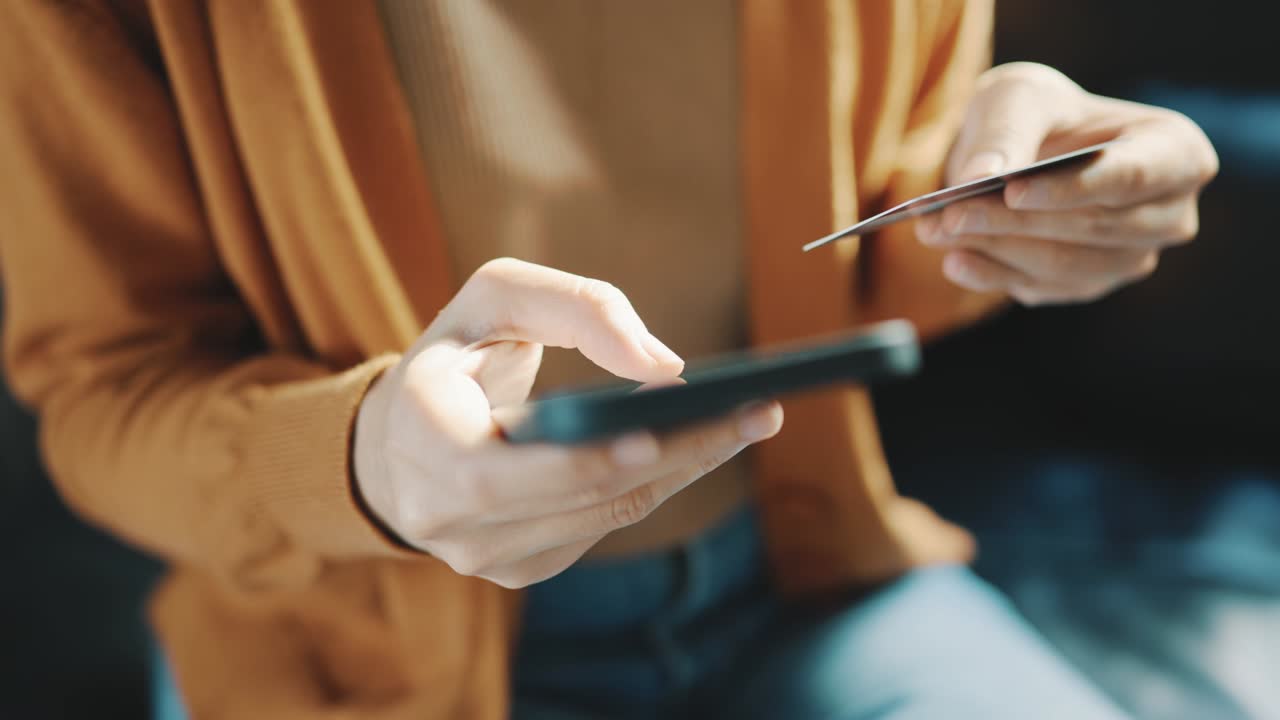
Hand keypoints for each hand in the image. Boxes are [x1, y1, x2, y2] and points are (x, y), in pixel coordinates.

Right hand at [352, 258, 782, 587]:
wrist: (401, 440)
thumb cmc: (457, 354)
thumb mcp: (495, 297)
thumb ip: (576, 308)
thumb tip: (664, 367)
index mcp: (417, 439)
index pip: (503, 469)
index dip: (583, 458)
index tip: (659, 429)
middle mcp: (440, 513)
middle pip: (579, 495)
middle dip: (674, 454)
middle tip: (756, 414)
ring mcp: (479, 553)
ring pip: (603, 516)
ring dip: (681, 469)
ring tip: (747, 423)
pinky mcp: (518, 568)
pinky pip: (602, 527)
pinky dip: (654, 484)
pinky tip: (697, 448)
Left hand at [917, 62, 1218, 304]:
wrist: (1018, 150)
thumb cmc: (1035, 112)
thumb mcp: (1016, 99)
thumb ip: (1005, 132)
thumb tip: (981, 176)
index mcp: (1176, 152)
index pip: (1131, 177)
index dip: (1072, 189)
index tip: (1012, 190)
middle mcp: (1168, 213)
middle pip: (1094, 228)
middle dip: (1018, 222)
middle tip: (951, 215)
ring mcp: (1131, 257)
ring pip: (1066, 265)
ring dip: (998, 251)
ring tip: (938, 233)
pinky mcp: (1087, 286)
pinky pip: (1043, 289)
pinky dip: (994, 275)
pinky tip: (954, 261)